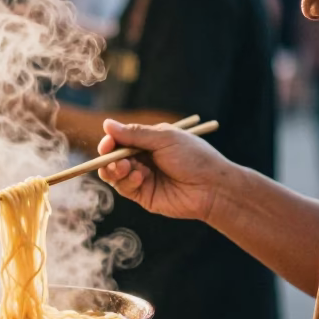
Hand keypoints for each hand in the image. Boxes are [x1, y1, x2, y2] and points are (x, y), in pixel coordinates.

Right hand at [97, 118, 233, 222]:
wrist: (212, 187)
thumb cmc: (193, 157)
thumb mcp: (164, 139)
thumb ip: (135, 134)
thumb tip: (106, 123)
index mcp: (149, 141)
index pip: (120, 139)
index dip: (110, 141)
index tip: (108, 143)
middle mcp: (143, 158)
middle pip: (113, 157)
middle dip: (110, 157)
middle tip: (115, 158)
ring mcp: (142, 177)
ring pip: (114, 174)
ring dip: (115, 169)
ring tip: (127, 167)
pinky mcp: (143, 195)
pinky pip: (124, 188)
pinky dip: (127, 181)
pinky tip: (140, 177)